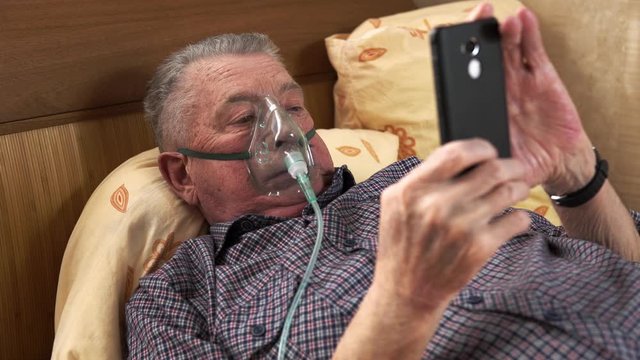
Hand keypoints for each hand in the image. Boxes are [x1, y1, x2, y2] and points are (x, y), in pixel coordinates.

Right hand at [374, 139, 529, 309]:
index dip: (480, 147)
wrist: (407, 290)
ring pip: (508, 192)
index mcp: (412, 190)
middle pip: (491, 169)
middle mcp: (436, 205)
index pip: (456, 153)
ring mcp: (460, 227)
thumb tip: (459, 157)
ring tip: (518, 190)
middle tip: (516, 169)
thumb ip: (420, 179)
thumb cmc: (402, 244)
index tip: (488, 152)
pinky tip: (513, 219)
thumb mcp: (395, 206)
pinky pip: (516, 221)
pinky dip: (520, 218)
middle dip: (510, 166)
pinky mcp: (479, 248)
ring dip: (518, 188)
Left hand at [469, 4, 594, 194]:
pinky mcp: (543, 79)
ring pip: (508, 51)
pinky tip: (524, 19)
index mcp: (481, 108)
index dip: (458, 63)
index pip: (465, 80)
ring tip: (503, 20)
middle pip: (484, 58)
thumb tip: (460, 161)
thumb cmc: (523, 163)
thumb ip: (481, 160)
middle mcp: (499, 91)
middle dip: (479, 37)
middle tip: (477, 19)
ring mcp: (520, 82)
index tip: (451, 46)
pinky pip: (533, 53)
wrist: (559, 162)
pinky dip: (530, 35)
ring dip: (505, 33)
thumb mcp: (497, 165)